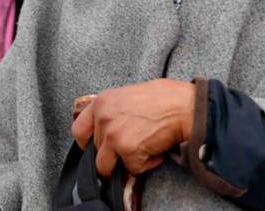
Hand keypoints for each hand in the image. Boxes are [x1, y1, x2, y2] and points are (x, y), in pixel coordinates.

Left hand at [71, 78, 194, 178]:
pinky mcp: (127, 150)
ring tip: (145, 148)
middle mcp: (103, 117)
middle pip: (96, 150)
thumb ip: (113, 111)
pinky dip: (146, 164)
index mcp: (102, 101)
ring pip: (106, 165)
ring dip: (126, 162)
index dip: (87, 143)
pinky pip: (132, 169)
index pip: (78, 130)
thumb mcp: (128, 95)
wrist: (186, 106)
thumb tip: (107, 129)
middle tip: (134, 145)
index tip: (97, 148)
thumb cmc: (165, 98)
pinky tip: (156, 149)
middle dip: (114, 153)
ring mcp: (113, 135)